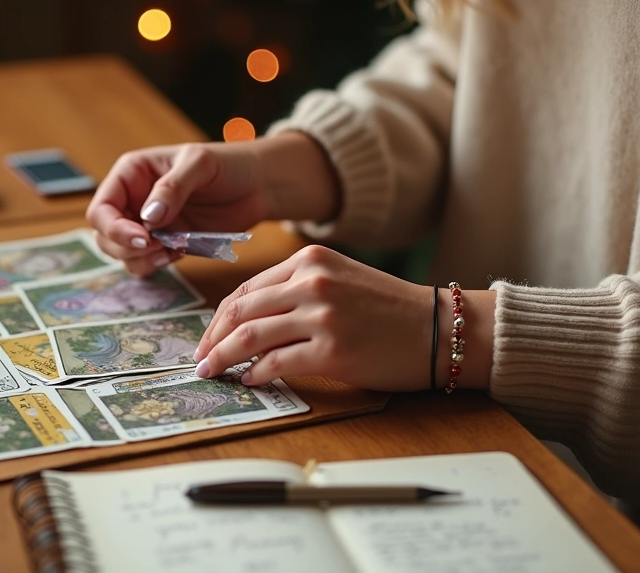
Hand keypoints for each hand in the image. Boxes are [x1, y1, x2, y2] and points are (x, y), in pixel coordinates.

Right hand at [87, 131, 340, 275]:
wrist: (259, 185)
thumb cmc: (229, 164)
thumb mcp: (200, 164)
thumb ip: (172, 188)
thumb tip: (148, 217)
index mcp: (132, 174)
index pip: (101, 208)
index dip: (114, 228)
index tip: (143, 237)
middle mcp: (134, 200)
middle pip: (105, 236)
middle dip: (127, 247)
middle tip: (160, 247)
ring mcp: (149, 224)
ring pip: (123, 254)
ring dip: (141, 260)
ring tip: (171, 251)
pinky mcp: (166, 242)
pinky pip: (146, 262)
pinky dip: (156, 264)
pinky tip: (178, 253)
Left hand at [194, 245, 490, 391]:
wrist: (439, 328)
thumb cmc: (390, 310)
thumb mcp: (340, 279)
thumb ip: (296, 290)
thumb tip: (246, 322)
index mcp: (310, 260)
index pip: (247, 289)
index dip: (219, 317)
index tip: (207, 336)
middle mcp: (312, 282)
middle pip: (240, 311)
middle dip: (211, 339)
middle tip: (199, 360)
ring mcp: (321, 316)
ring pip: (249, 338)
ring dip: (223, 358)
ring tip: (212, 373)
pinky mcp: (331, 350)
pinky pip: (276, 363)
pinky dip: (256, 374)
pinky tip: (250, 380)